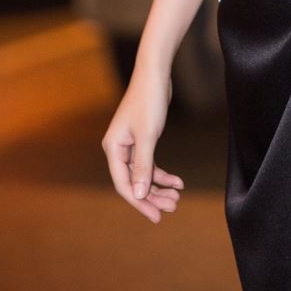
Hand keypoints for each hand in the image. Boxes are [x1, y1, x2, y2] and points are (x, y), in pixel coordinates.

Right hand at [101, 66, 183, 223]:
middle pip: (134, 182)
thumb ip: (143, 166)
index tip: (156, 216)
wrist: (156, 74)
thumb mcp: (148, 136)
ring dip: (159, 187)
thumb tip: (138, 195)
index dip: (139, 202)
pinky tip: (178, 182)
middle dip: (153, 196)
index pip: (124, 184)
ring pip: (143, 174)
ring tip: (177, 198)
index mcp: (113, 148)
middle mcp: (119, 149)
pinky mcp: (143, 139)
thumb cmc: (149, 101)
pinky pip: (150, 163)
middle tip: (172, 207)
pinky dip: (163, 174)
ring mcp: (131, 144)